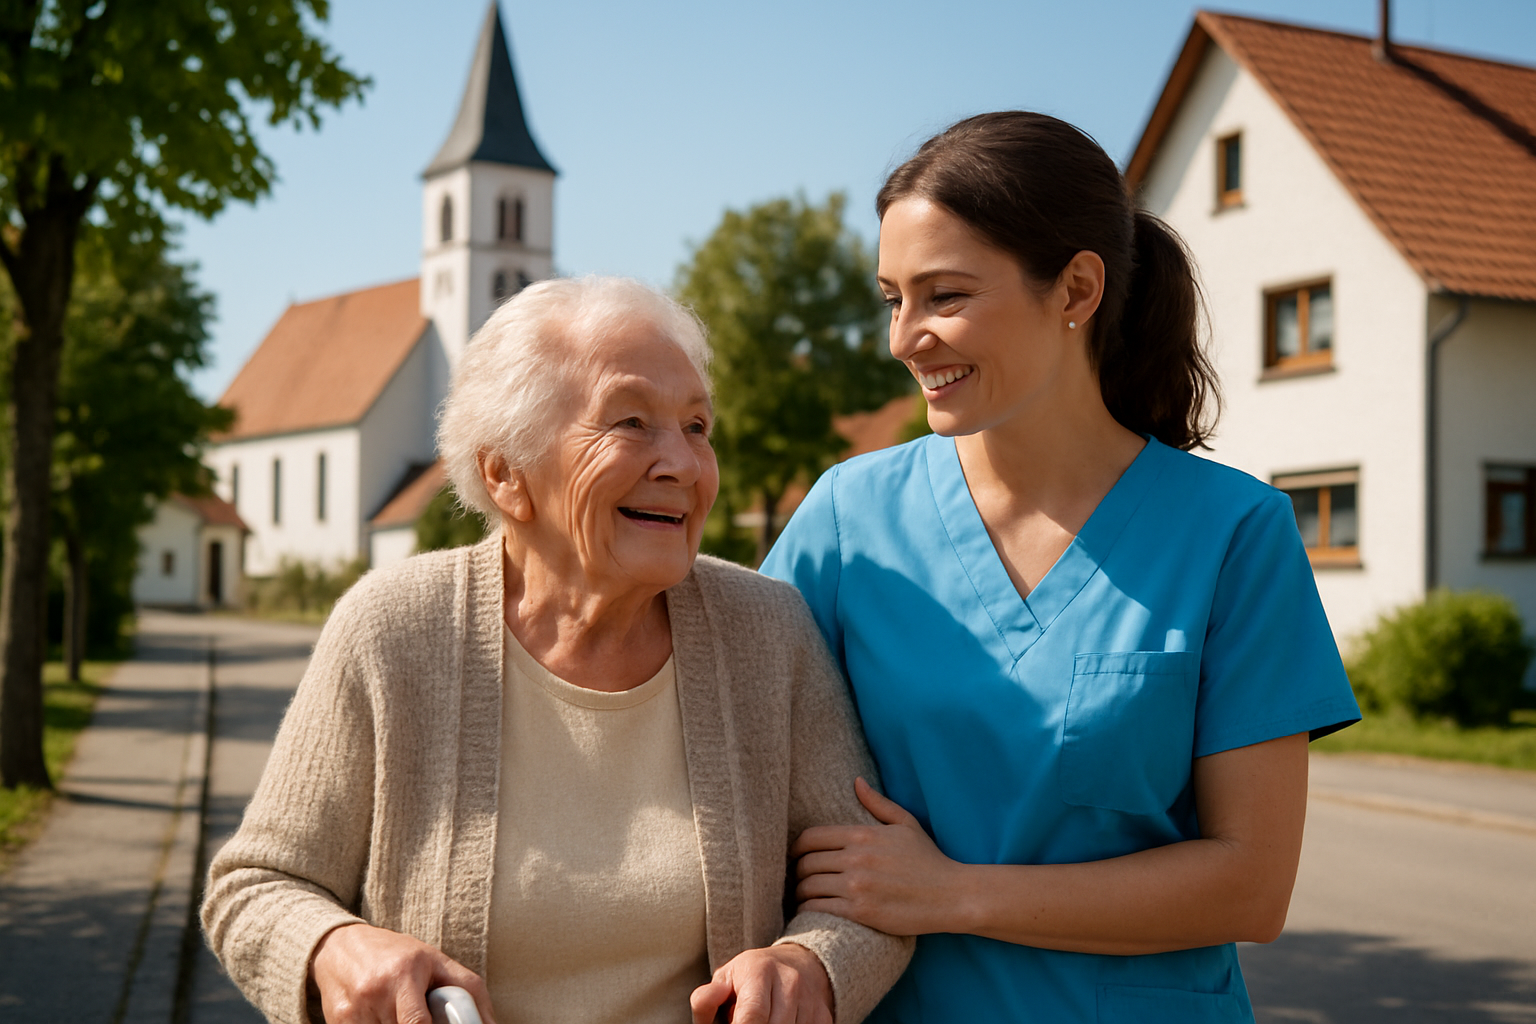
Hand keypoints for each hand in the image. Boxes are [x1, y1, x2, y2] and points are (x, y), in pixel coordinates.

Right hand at [311, 922, 496, 1023]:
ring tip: (398, 1011)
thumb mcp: (436, 962)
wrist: (341, 946)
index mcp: (404, 974)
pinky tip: (378, 1016)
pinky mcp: (337, 1021)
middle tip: (418, 1014)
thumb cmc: (397, 955)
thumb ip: (468, 990)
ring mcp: (353, 1009)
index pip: (417, 1022)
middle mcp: (375, 991)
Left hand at [689, 943, 831, 1023]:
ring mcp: (811, 1000)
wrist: (800, 963)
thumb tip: (704, 1005)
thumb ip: (707, 998)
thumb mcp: (726, 979)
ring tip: (765, 1019)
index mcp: (760, 971)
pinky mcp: (824, 1017)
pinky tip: (781, 1022)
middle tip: (748, 1021)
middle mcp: (790, 982)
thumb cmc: (752, 977)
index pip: (752, 1015)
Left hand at [791, 777, 964, 936]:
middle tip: (796, 880)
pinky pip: (819, 908)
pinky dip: (809, 910)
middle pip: (806, 863)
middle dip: (796, 872)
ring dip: (800, 893)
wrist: (951, 895)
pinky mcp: (861, 911)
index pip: (811, 837)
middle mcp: (856, 858)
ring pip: (808, 887)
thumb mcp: (906, 824)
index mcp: (863, 835)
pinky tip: (812, 912)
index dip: (796, 848)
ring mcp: (858, 886)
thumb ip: (878, 803)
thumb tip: (856, 781)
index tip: (795, 857)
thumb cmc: (929, 860)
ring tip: (802, 897)